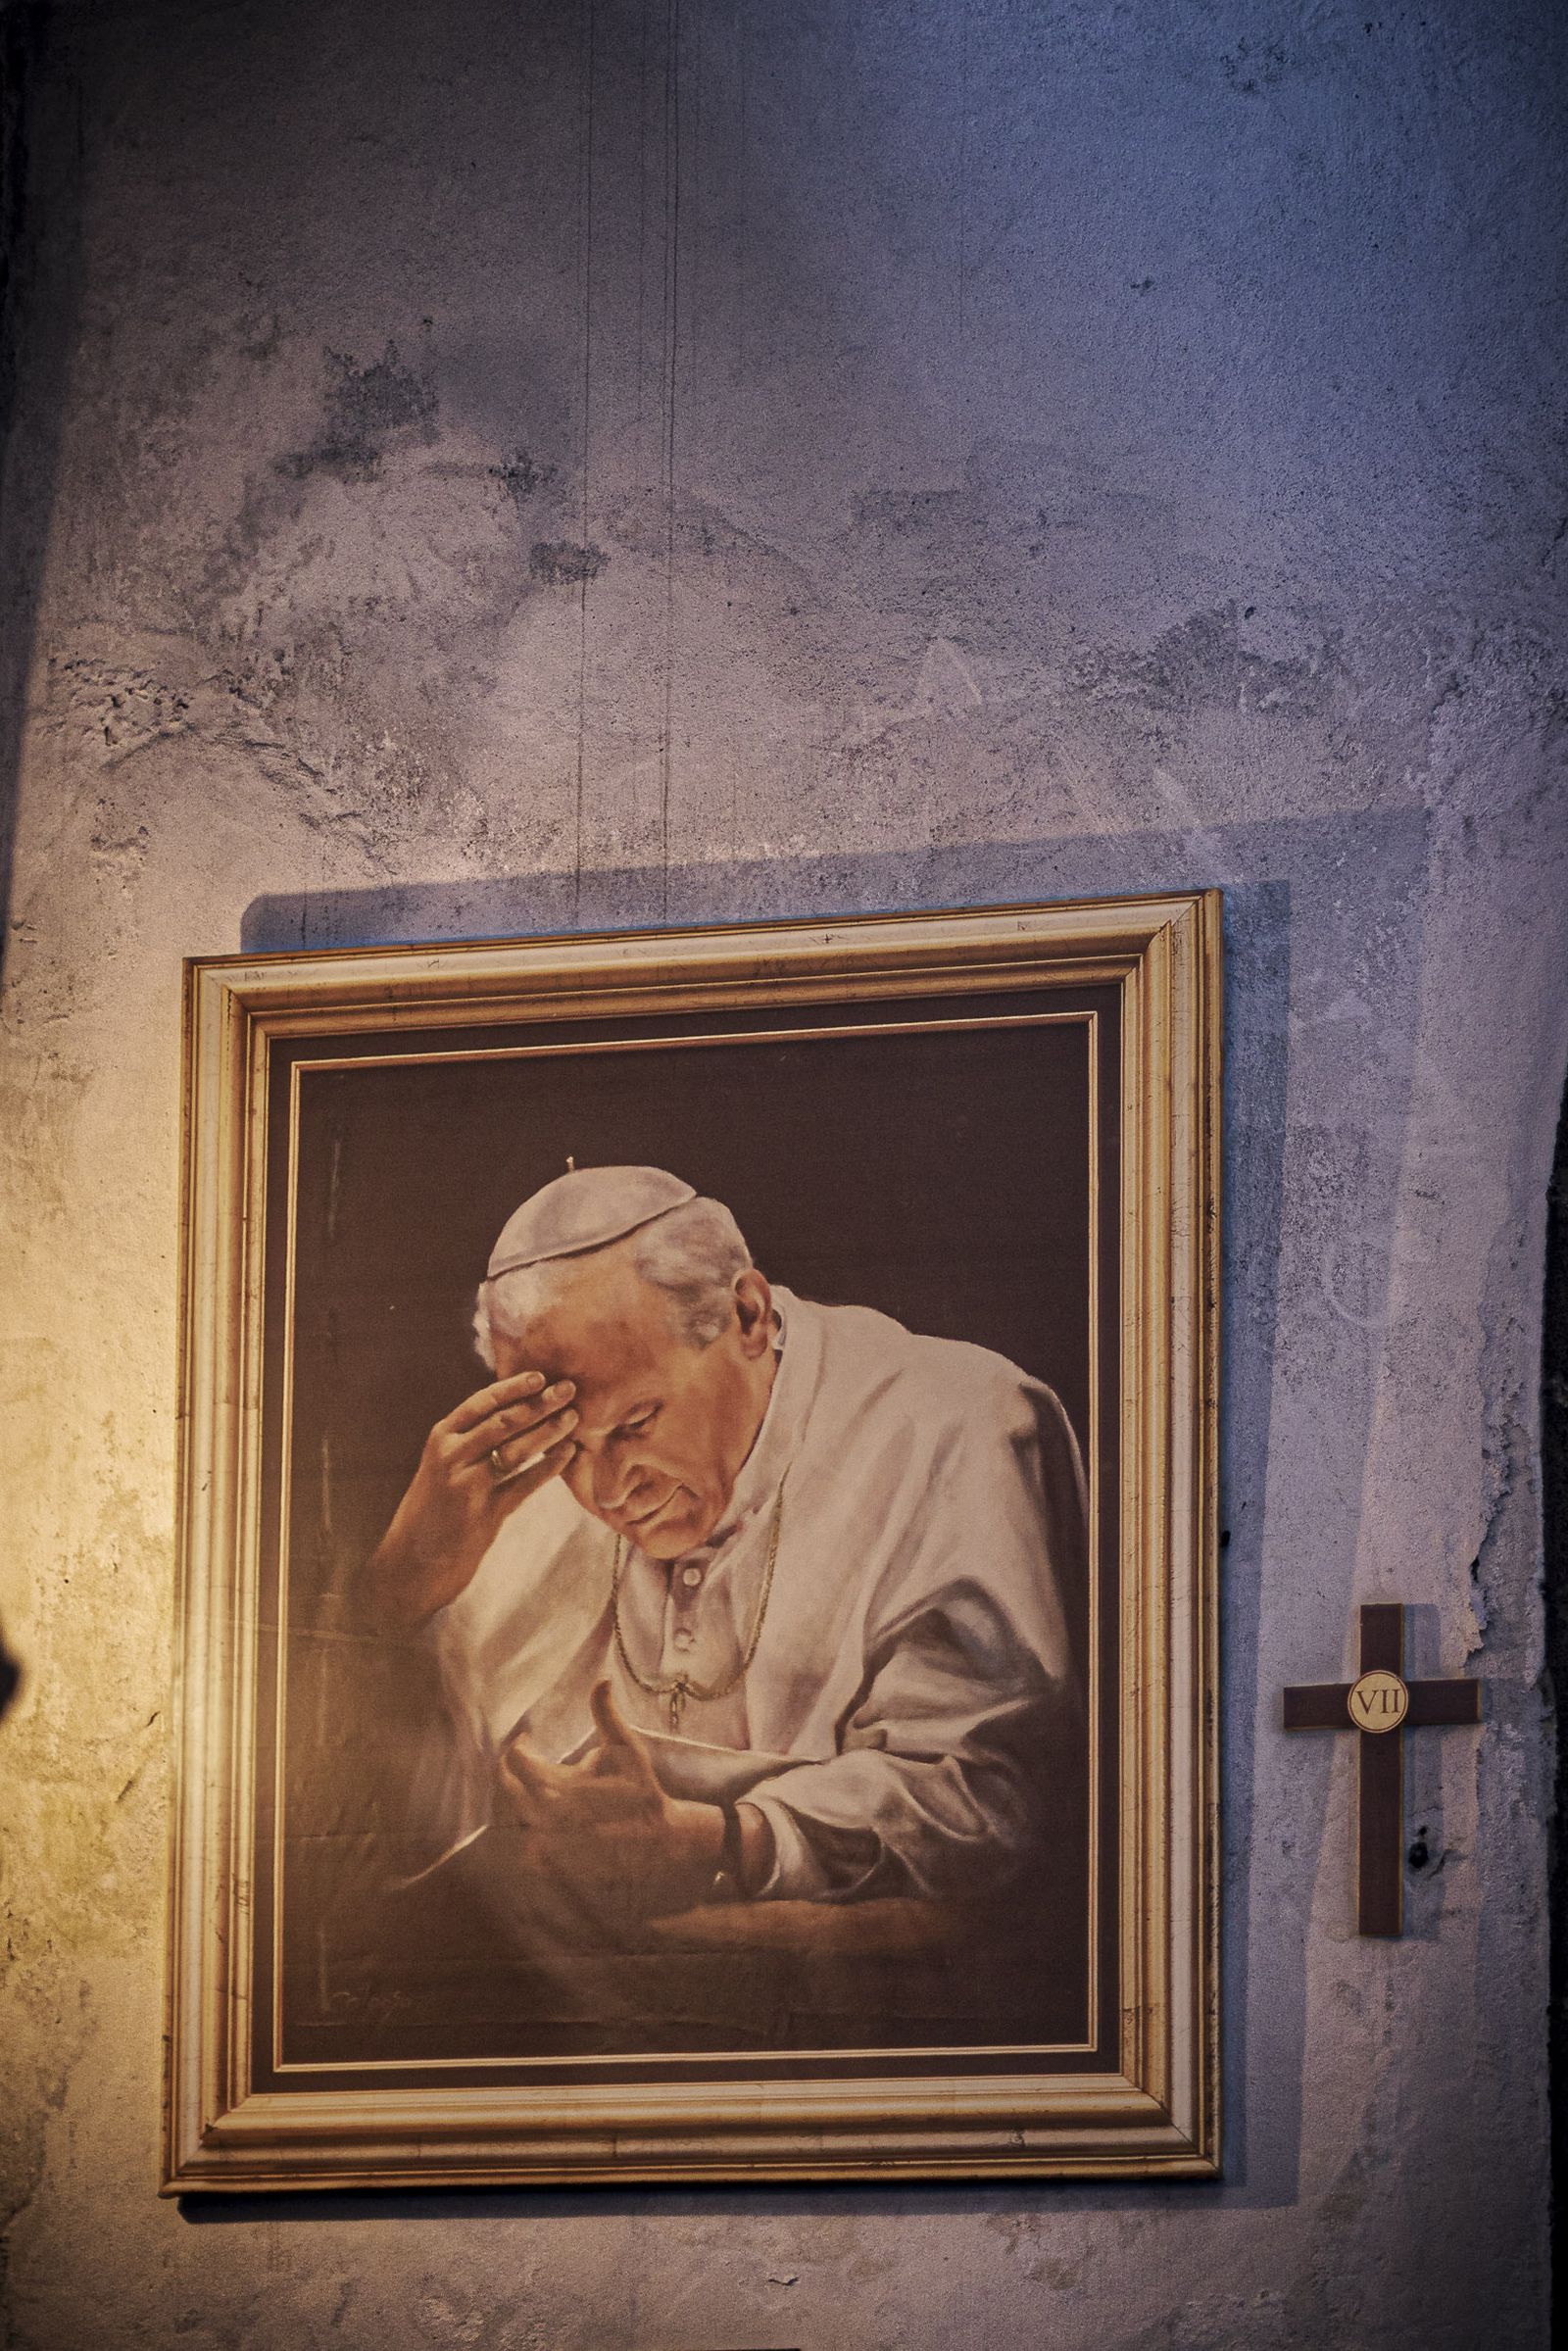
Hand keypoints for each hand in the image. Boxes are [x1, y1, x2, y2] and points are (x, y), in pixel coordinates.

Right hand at [357, 1370, 578, 1628]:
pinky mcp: (484, 1514)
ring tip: (573, 1418)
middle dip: (539, 1403)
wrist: (409, 1565)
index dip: (512, 1387)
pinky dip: (548, 1467)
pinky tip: (567, 1454)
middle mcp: (451, 1457)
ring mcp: (467, 1486)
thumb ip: (466, 1442)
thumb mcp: (439, 1468)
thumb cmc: (431, 1512)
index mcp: (440, 1440)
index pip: (480, 1402)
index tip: (540, 1375)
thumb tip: (512, 1414)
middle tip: (568, 1389)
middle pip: (503, 1422)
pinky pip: (524, 1484)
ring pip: (515, 1450)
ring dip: (548, 1431)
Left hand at [498, 1681, 724, 1930]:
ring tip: (526, 1787)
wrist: (657, 1841)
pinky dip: (518, 1829)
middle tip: (523, 1762)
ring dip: (509, 1799)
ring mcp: (546, 1842)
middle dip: (508, 1770)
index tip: (528, 1739)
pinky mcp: (548, 1863)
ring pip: (505, 1817)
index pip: (515, 1759)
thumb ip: (607, 1714)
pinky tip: (534, 1817)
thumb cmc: (641, 1790)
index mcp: (561, 1784)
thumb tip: (602, 1679)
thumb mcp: (628, 1748)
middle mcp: (548, 1814)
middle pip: (502, 1788)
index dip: (520, 1743)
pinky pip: (516, 1845)